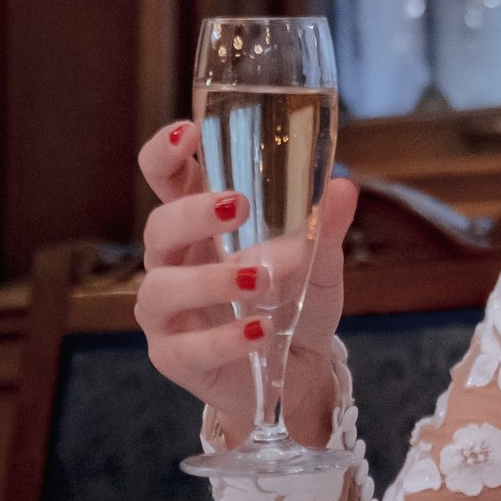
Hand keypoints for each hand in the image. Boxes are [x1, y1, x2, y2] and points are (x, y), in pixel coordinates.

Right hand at [135, 121, 357, 442]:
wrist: (299, 369)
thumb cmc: (295, 301)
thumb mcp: (320, 261)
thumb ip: (326, 226)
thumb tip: (343, 185)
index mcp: (201, 228)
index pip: (167, 182)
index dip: (164, 155)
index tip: (187, 131)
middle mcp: (174, 265)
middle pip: (157, 229)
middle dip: (191, 213)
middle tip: (237, 205)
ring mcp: (168, 314)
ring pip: (161, 289)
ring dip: (211, 280)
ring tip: (260, 278)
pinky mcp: (176, 358)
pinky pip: (187, 349)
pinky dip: (226, 338)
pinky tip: (261, 329)